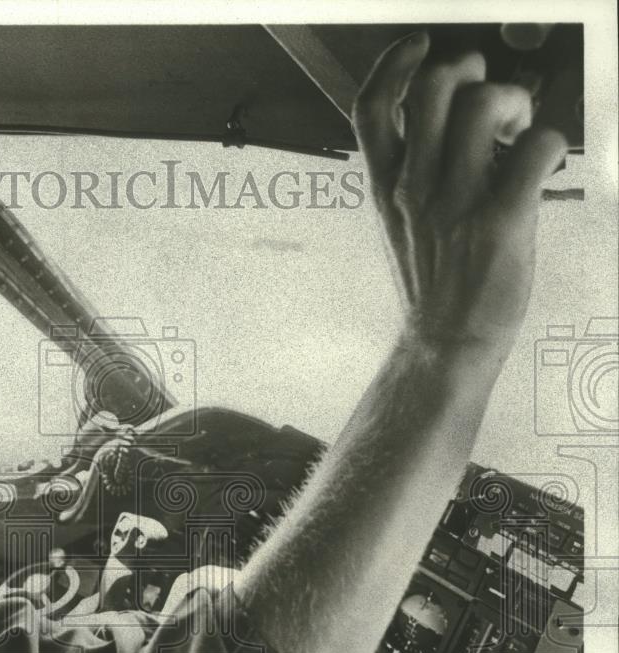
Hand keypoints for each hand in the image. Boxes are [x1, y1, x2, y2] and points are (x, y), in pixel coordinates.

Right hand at [353, 32, 567, 354]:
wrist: (444, 338)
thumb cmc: (429, 281)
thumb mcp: (396, 221)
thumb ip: (409, 172)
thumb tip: (443, 128)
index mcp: (386, 185)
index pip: (371, 107)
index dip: (394, 63)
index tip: (419, 48)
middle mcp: (415, 185)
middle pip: (433, 88)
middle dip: (469, 69)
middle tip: (487, 92)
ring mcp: (456, 201)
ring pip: (483, 105)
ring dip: (513, 101)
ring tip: (517, 128)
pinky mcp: (502, 219)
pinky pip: (535, 149)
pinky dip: (549, 142)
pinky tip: (542, 161)